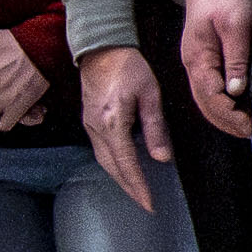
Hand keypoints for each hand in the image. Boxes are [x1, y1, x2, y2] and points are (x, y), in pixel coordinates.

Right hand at [78, 44, 173, 210]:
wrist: (100, 48)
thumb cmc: (127, 66)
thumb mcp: (149, 95)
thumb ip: (155, 128)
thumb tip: (162, 157)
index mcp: (112, 122)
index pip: (126, 163)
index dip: (138, 185)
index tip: (149, 203)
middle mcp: (96, 127)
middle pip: (111, 167)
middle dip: (128, 187)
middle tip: (144, 203)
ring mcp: (89, 125)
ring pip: (104, 160)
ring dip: (120, 177)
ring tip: (136, 189)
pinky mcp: (89, 120)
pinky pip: (101, 149)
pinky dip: (113, 163)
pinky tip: (124, 165)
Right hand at [178, 0, 251, 137]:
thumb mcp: (235, 25)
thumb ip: (235, 58)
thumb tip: (235, 90)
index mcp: (198, 58)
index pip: (210, 97)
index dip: (229, 115)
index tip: (249, 126)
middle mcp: (193, 64)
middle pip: (204, 102)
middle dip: (225, 121)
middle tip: (248, 133)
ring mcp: (196, 62)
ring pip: (205, 97)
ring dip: (222, 115)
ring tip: (244, 126)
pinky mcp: (204, 58)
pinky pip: (209, 87)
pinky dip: (221, 103)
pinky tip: (237, 107)